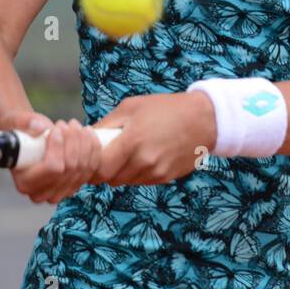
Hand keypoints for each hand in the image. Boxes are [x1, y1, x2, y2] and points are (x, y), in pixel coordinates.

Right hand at [0, 111, 103, 204]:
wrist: (27, 141)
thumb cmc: (20, 132)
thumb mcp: (16, 123)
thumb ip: (26, 123)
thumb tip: (40, 128)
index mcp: (25, 183)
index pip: (52, 168)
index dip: (59, 146)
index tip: (57, 128)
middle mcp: (42, 194)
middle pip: (70, 168)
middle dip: (73, 141)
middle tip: (67, 123)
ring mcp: (59, 193)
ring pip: (83, 168)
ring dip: (84, 143)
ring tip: (76, 125)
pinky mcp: (73, 187)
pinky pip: (91, 170)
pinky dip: (93, 150)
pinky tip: (88, 134)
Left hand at [90, 92, 216, 186]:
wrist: (203, 119)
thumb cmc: (165, 108)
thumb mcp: (131, 106)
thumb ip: (106, 124)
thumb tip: (86, 137)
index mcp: (132, 142)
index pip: (100, 169)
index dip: (90, 167)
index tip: (88, 159)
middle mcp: (143, 162)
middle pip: (110, 179)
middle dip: (104, 170)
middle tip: (105, 155)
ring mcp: (156, 172)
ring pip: (125, 181)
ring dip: (120, 172)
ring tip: (127, 153)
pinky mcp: (165, 178)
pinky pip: (141, 181)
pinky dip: (136, 172)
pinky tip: (143, 156)